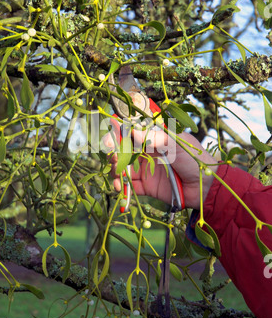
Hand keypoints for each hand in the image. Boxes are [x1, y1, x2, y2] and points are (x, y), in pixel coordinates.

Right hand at [103, 126, 217, 210]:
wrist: (207, 188)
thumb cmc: (196, 160)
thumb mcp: (177, 146)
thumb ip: (154, 139)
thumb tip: (132, 129)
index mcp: (155, 139)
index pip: (133, 132)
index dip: (120, 132)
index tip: (111, 134)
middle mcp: (148, 154)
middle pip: (124, 151)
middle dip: (115, 153)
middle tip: (113, 158)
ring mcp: (146, 170)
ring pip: (124, 169)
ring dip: (116, 171)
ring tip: (116, 175)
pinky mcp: (147, 187)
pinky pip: (130, 187)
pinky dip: (122, 187)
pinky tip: (119, 187)